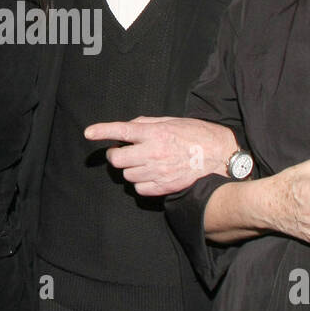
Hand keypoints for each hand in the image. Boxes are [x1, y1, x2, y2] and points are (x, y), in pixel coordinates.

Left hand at [84, 116, 235, 196]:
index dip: (102, 131)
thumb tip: (129, 126)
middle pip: (117, 158)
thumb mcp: (173, 121)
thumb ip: (148, 123)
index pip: (122, 130)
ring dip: (130, 169)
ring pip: (126, 175)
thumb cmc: (198, 136)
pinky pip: (138, 188)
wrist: (220, 157)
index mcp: (155, 133)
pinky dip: (140, 183)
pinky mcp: (163, 187)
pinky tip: (151, 175)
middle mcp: (153, 152)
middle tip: (124, 151)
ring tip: (144, 163)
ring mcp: (157, 172)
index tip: (89, 133)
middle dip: (117, 155)